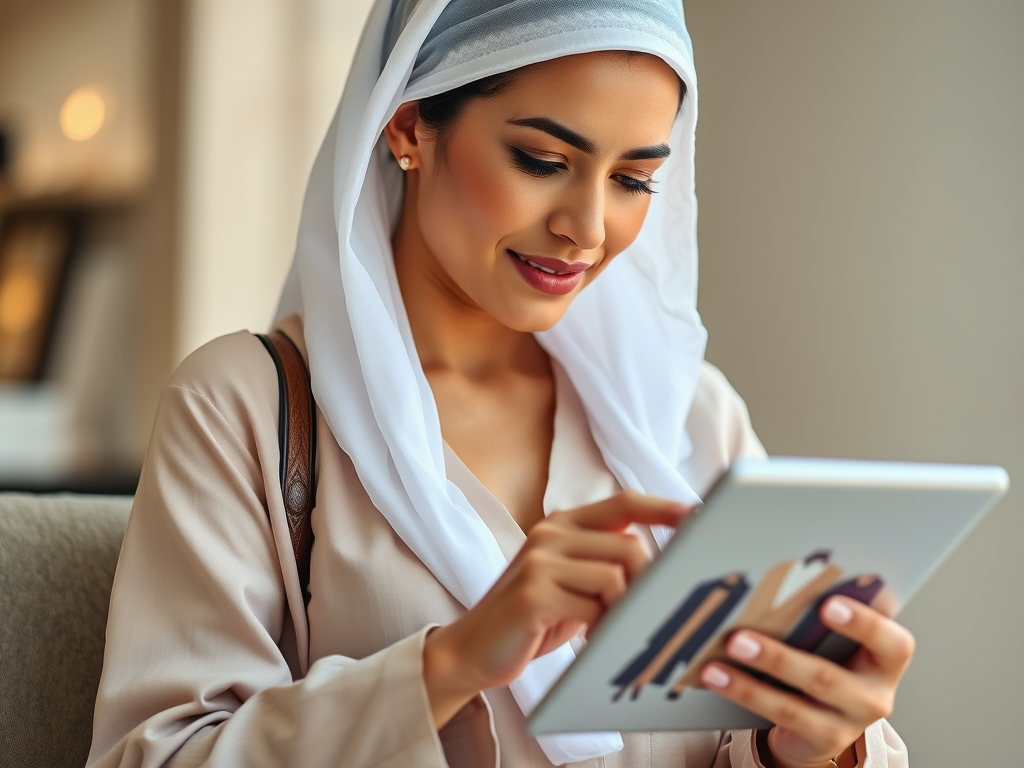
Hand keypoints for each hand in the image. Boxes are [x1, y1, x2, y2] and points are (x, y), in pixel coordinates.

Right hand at [423, 491, 688, 727]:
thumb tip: (661, 569)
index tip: (698, 516)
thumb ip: (603, 567)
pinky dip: (604, 628)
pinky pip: (594, 605)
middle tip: (642, 616)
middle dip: (646, 585)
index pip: (623, 503)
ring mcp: (539, 561)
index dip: (664, 508)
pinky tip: (593, 640)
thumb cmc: (531, 622)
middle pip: (630, 546)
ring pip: (617, 575)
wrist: (472, 650)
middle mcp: (549, 534)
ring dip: (624, 611)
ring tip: (611, 632)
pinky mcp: (533, 593)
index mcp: (560, 525)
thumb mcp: (570, 585)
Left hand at [698, 597, 914, 767]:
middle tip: (740, 637)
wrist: (829, 720)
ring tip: (723, 657)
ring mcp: (849, 722)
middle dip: (778, 657)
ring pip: (796, 703)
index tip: (829, 604)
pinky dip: (745, 692)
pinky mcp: (824, 740)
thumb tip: (772, 583)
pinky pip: (780, 716)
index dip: (864, 624)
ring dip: (749, 682)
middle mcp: (875, 694)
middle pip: (827, 677)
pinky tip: (719, 676)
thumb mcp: (838, 639)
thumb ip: (821, 617)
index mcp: (886, 658)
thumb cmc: (832, 661)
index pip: (892, 642)